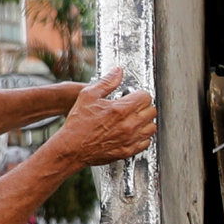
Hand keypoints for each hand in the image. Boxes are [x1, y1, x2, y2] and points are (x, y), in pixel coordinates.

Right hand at [40, 66, 155, 173]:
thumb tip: (117, 72)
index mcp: (121, 109)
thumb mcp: (88, 95)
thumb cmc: (78, 124)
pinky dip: (142, 137)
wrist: (72, 148)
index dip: (140, 94)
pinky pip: (146, 142)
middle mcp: (129, 125)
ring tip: (135, 119)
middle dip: (144, 106)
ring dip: (146, 121)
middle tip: (134, 106)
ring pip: (151, 128)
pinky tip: (133, 132)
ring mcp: (130, 139)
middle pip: (151, 111)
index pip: (146, 97)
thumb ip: (107, 82)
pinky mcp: (128, 151)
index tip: (134, 95)